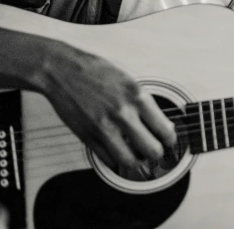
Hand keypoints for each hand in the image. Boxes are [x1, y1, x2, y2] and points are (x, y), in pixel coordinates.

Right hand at [38, 39, 176, 169]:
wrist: (63, 71)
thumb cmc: (96, 72)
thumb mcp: (130, 81)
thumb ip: (146, 103)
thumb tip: (162, 124)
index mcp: (138, 97)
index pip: (165, 130)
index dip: (170, 140)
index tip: (168, 141)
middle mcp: (123, 114)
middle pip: (152, 150)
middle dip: (157, 154)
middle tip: (155, 151)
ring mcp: (105, 128)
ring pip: (130, 161)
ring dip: (137, 161)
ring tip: (137, 155)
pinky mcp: (87, 137)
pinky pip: (108, 160)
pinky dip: (116, 160)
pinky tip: (117, 151)